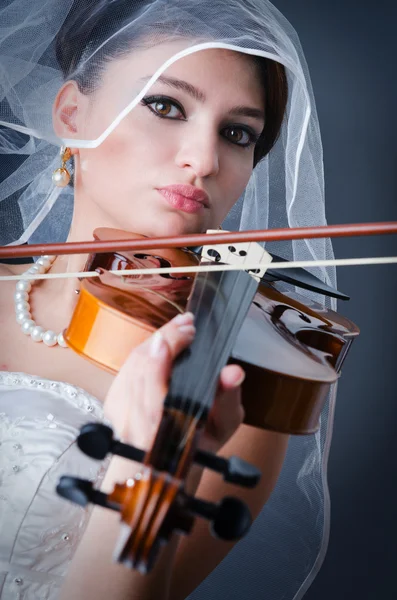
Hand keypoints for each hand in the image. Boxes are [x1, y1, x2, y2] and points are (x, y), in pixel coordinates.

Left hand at [103, 312, 245, 454]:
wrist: (165, 469)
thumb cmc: (196, 451)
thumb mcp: (220, 430)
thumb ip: (226, 399)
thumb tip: (233, 371)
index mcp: (160, 430)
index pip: (155, 383)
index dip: (167, 352)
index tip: (187, 331)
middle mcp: (133, 421)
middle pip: (142, 364)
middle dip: (165, 337)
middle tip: (188, 323)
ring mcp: (118, 412)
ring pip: (133, 364)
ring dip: (155, 340)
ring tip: (178, 328)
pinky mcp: (112, 403)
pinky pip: (126, 368)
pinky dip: (145, 351)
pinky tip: (161, 342)